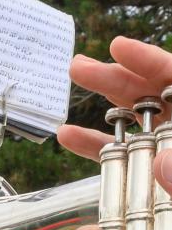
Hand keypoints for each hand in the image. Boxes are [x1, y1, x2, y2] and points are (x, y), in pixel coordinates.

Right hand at [57, 36, 171, 192]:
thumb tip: (164, 162)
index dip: (150, 62)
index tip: (117, 49)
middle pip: (154, 97)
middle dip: (115, 81)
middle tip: (78, 69)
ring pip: (136, 127)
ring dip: (101, 114)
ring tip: (67, 98)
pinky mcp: (159, 180)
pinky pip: (129, 158)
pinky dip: (101, 148)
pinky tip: (71, 140)